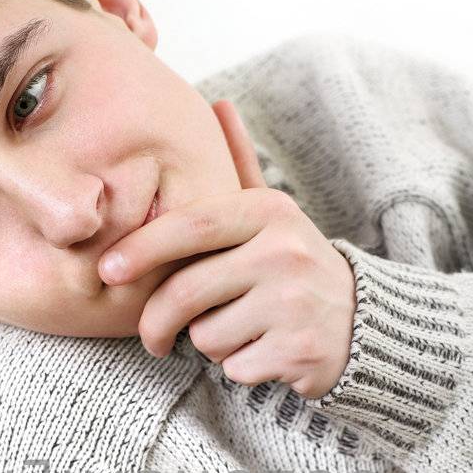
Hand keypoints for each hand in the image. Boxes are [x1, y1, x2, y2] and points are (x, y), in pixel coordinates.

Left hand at [98, 100, 356, 399]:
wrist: (364, 323)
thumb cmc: (295, 267)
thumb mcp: (272, 215)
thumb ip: (239, 166)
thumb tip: (219, 103)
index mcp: (270, 213)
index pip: (190, 226)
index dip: (142, 248)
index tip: (108, 270)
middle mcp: (284, 252)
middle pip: (186, 292)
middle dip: (156, 323)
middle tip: (152, 339)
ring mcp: (294, 303)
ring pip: (207, 337)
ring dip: (210, 345)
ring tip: (240, 331)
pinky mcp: (298, 351)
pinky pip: (234, 368)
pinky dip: (239, 369)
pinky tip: (264, 353)